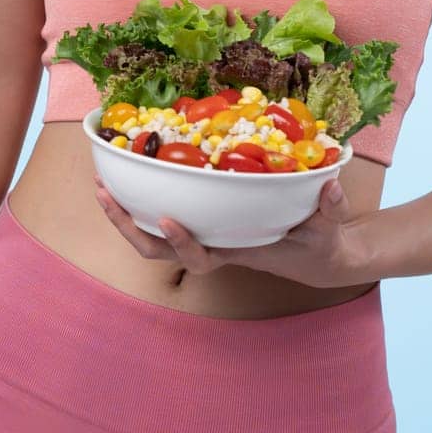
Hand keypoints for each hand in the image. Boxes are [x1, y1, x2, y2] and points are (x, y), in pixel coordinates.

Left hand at [92, 173, 365, 289]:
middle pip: (160, 250)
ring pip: (154, 235)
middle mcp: (215, 244)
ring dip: (125, 213)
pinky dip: (144, 198)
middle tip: (104, 196)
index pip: (203, 258)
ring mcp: (207, 233)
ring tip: (101, 185)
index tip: (167, 219)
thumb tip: (329, 184)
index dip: (182, 243)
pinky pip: (167, 213)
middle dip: (128, 227)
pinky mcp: (207, 219)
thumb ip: (330, 207)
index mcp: (239, 251)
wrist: (319, 255)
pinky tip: (131, 174)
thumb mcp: (329, 227)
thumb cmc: (321, 243)